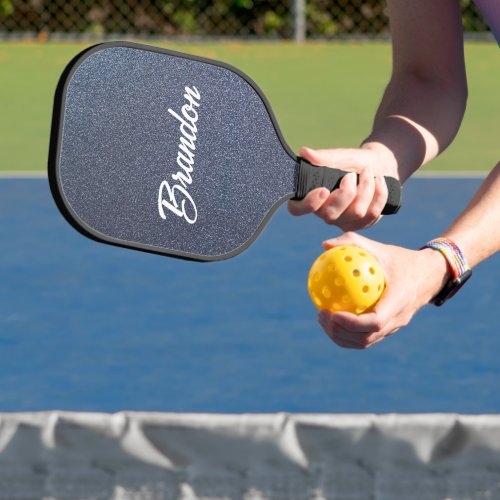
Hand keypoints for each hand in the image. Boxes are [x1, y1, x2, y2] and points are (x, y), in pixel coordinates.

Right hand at [288, 145, 397, 230]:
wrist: (379, 166)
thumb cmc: (354, 162)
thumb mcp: (340, 156)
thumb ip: (323, 157)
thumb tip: (304, 152)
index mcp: (311, 196)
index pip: (297, 209)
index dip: (308, 204)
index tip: (323, 190)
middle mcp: (324, 213)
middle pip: (330, 215)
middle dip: (346, 193)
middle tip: (351, 175)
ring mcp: (343, 221)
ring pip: (356, 213)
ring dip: (366, 188)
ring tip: (368, 172)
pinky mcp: (361, 224)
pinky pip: (372, 214)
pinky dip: (379, 193)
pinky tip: (379, 181)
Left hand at [317, 232, 450, 348]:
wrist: (429, 275)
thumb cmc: (401, 260)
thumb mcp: (380, 248)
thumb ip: (353, 243)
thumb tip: (325, 245)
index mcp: (399, 301)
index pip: (375, 322)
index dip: (352, 323)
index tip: (332, 313)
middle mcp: (398, 319)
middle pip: (366, 338)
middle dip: (340, 332)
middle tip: (321, 315)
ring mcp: (394, 327)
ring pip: (365, 342)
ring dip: (341, 336)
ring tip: (323, 319)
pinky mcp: (389, 329)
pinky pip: (366, 337)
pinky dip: (347, 334)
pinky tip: (332, 318)